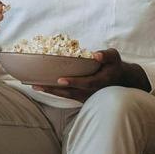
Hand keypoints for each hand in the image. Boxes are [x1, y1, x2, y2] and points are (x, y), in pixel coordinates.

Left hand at [33, 48, 149, 100]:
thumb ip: (107, 55)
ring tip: (34, 86)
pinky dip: (54, 92)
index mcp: (100, 82)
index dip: (73, 82)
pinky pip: (66, 96)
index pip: (86, 83)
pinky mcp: (81, 99)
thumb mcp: (114, 57)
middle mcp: (92, 92)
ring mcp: (86, 98)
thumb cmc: (114, 66)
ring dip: (50, 91)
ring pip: (66, 96)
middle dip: (53, 89)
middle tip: (37, 85)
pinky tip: (41, 87)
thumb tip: (96, 55)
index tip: (60, 80)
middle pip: (70, 92)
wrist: (120, 81)